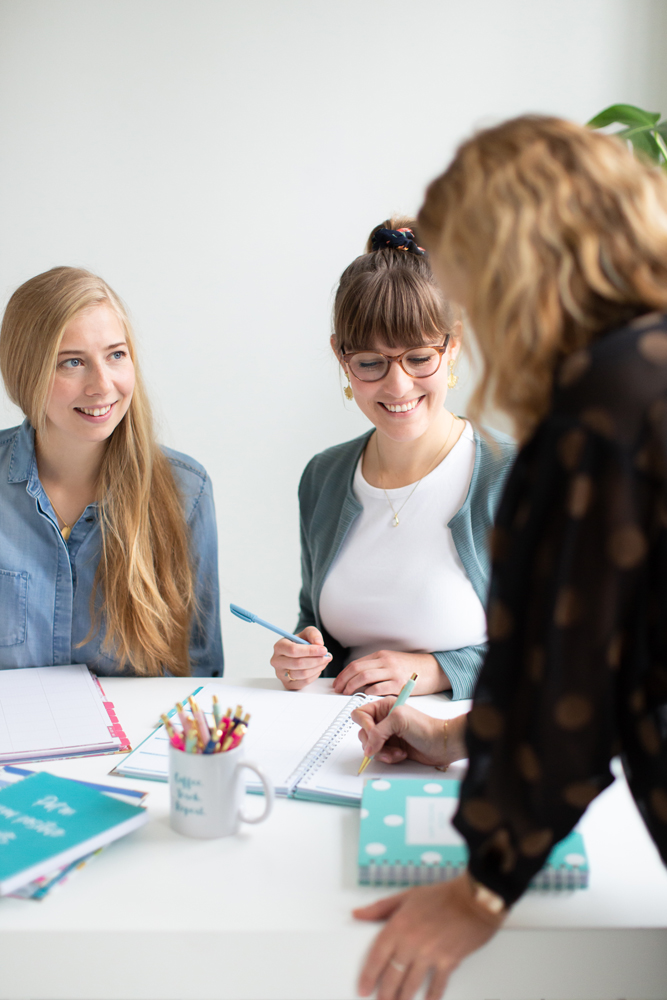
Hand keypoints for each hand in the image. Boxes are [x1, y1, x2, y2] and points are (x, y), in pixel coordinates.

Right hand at [270, 626, 331, 689]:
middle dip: (316, 660)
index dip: (310, 651)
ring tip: (324, 661)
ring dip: (317, 668)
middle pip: (298, 663)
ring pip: (302, 674)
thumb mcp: (307, 633)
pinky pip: (304, 682)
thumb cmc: (301, 642)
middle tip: (327, 656)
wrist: (297, 653)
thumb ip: (313, 634)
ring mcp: (281, 674)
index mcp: (279, 646)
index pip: (293, 650)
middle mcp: (277, 661)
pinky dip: (314, 675)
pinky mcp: (287, 684)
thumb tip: (319, 644)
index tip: (323, 650)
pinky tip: (318, 668)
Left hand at [333, 650, 448, 696]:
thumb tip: (358, 679)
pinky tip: (364, 697)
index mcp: (382, 656)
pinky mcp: (400, 683)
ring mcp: (392, 672)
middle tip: (338, 690)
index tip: (337, 683)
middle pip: (357, 669)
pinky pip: (379, 688)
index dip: (344, 674)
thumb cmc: (413, 668)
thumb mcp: (392, 662)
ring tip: (347, 694)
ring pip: (365, 677)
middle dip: (344, 681)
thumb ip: (377, 668)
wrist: (434, 669)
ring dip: (352, 687)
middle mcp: (385, 661)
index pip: (356, 663)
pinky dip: (368, 693)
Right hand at [351, 700, 466, 767]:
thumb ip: (378, 732)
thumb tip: (367, 747)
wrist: (441, 744)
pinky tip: (401, 754)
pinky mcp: (391, 748)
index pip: (360, 714)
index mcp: (383, 707)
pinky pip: (379, 755)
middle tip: (384, 744)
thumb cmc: (426, 727)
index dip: (364, 725)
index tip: (373, 733)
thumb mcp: (399, 720)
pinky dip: (388, 757)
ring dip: (382, 752)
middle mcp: (383, 720)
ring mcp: (387, 735)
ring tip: (397, 751)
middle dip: (374, 742)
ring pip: (370, 746)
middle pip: (363, 733)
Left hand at [354, 875, 504, 999]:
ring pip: (411, 983)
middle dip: (385, 992)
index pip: (377, 956)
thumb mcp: (407, 896)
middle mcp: (412, 942)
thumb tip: (357, 914)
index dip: (368, 975)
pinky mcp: (448, 962)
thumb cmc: (442, 895)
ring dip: (403, 997)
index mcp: (398, 925)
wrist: (474, 899)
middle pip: (392, 975)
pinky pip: (437, 984)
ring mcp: (430, 954)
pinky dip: (432, 996)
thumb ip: (380, 908)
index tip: (363, 988)